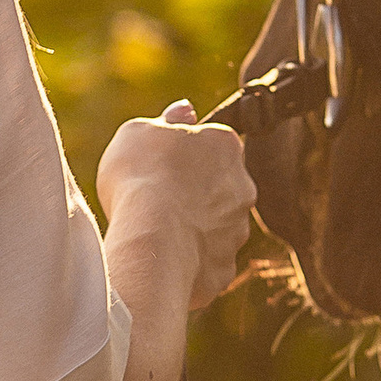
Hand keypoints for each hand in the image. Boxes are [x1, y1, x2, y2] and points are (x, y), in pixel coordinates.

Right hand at [97, 100, 254, 310]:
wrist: (151, 239)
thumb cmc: (141, 177)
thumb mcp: (137, 131)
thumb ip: (166, 120)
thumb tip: (185, 111)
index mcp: (226, 145)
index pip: (212, 144)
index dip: (184, 155)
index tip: (161, 165)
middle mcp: (243, 186)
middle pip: (219, 187)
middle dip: (194, 194)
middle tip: (156, 201)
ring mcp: (238, 230)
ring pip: (216, 228)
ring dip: (193, 230)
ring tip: (156, 234)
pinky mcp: (226, 268)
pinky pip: (207, 264)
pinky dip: (189, 264)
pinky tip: (163, 261)